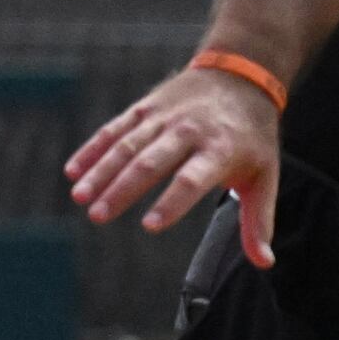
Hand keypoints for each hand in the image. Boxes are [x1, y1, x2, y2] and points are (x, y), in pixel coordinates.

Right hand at [67, 63, 284, 265]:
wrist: (241, 76)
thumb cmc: (252, 137)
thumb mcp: (265, 175)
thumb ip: (258, 220)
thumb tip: (264, 262)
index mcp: (221, 150)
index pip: (192, 179)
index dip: (172, 202)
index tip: (150, 225)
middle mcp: (189, 131)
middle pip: (151, 163)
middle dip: (122, 190)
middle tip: (98, 216)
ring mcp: (164, 117)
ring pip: (127, 145)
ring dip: (100, 171)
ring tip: (80, 198)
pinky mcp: (145, 108)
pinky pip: (114, 129)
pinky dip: (93, 149)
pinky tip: (73, 171)